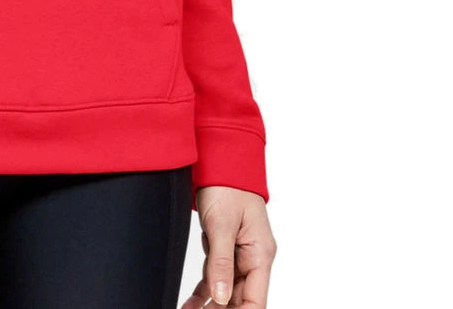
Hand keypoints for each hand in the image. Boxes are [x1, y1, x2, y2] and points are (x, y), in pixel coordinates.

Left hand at [183, 186, 276, 308]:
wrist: (219, 158)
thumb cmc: (226, 185)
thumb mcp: (221, 224)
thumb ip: (221, 262)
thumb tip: (221, 298)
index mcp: (261, 254)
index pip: (255, 301)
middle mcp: (253, 256)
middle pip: (240, 297)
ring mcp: (239, 252)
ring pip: (226, 288)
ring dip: (210, 304)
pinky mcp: (225, 245)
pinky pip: (216, 274)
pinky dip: (205, 288)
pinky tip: (192, 303)